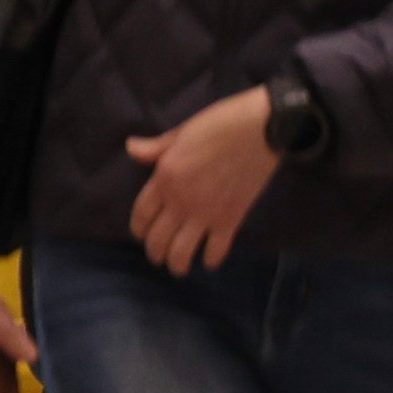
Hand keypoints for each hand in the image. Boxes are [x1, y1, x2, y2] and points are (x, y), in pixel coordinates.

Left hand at [124, 85, 280, 275]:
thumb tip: (131, 148)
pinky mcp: (231, 220)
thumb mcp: (181, 133)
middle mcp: (180, 201)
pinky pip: (216, 250)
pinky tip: (209, 261)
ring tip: (178, 267)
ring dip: (176, 264)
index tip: (141, 236)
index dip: (138, 229)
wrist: (261, 130)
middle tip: (158, 257)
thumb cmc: (219, 125)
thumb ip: (155, 148)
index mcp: (164, 178)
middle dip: (154, 253)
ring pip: (181, 252)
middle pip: (157, 239)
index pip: (141, 214)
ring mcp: (205, 214)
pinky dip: (211, 260)